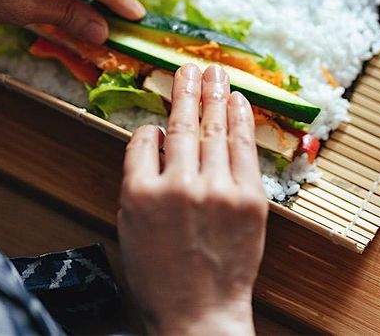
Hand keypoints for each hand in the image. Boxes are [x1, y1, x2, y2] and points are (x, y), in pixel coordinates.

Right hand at [118, 64, 268, 335]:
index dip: (152, 129)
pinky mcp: (250, 199)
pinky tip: (238, 103)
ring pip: (213, 130)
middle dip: (186, 91)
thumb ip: (138, 181)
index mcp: (139, 194)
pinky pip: (244, 149)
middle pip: (181, 125)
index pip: (143, 140)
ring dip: (214, 96)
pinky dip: (241, 122)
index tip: (159, 123)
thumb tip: (154, 140)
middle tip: (188, 67)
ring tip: (214, 73)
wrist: (200, 313)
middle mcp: (178, 186)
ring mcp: (217, 191)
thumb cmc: (161, 278)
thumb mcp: (130, 228)